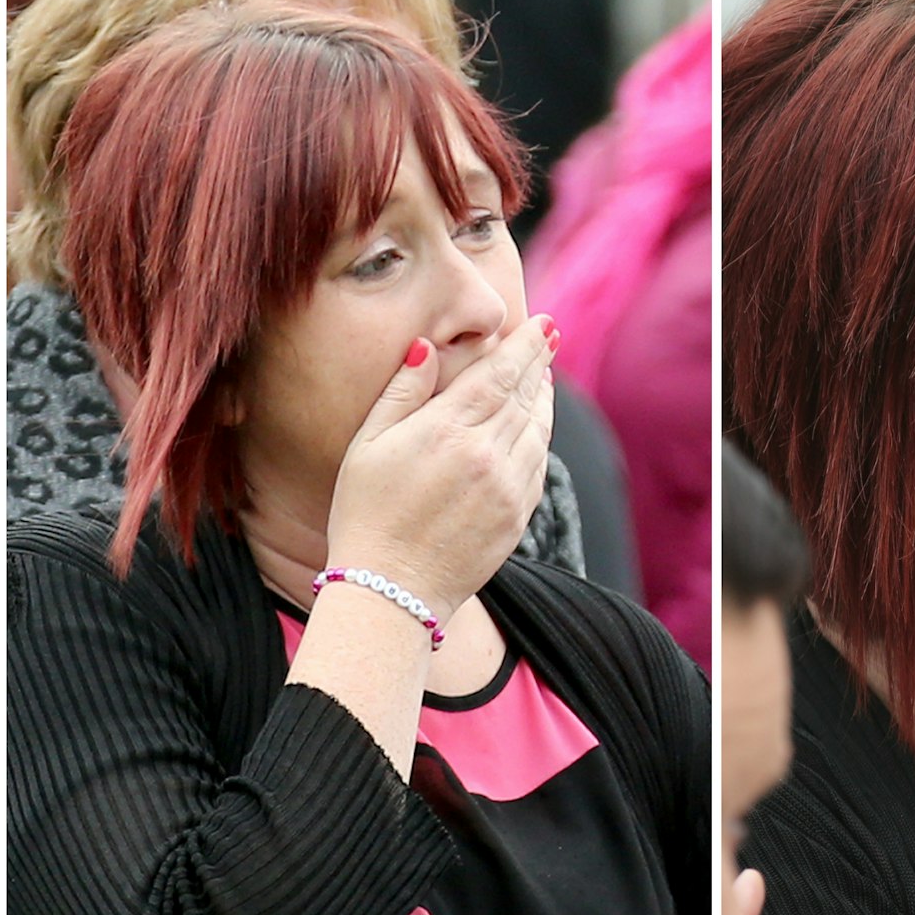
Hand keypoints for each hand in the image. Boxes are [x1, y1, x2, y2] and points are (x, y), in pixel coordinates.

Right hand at [325, 316, 556, 617]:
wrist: (390, 590)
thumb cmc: (365, 514)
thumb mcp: (368, 445)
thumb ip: (402, 392)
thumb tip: (428, 346)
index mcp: (447, 431)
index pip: (500, 374)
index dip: (525, 346)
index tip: (544, 324)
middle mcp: (486, 456)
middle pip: (525, 397)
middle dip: (538, 364)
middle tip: (549, 338)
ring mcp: (507, 489)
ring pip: (538, 430)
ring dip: (544, 399)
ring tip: (542, 377)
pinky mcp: (517, 517)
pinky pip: (537, 465)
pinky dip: (540, 438)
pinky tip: (534, 426)